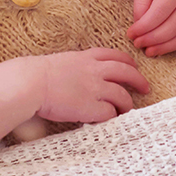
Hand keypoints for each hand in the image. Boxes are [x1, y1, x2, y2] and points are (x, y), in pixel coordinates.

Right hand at [35, 49, 149, 122]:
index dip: (128, 61)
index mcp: (86, 57)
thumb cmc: (37, 75)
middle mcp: (94, 70)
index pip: (114, 55)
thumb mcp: (61, 62)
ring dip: (127, 104)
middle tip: (145, 88)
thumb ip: (75, 67)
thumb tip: (78, 77)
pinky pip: (110, 113)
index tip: (133, 66)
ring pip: (122, 95)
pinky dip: (112, 117)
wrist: (30, 83)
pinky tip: (108, 120)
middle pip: (126, 72)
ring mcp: (94, 88)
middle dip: (139, 80)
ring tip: (127, 110)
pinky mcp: (91, 107)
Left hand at [127, 0, 175, 56]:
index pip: (159, 13)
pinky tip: (160, 48)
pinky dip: (173, 45)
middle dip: (153, 39)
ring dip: (164, 46)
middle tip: (136, 43)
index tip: (130, 34)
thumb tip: (139, 25)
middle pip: (172, 26)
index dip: (144, 27)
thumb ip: (141, 3)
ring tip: (147, 51)